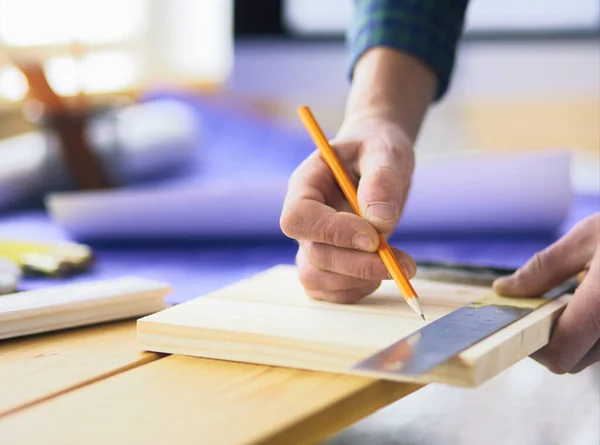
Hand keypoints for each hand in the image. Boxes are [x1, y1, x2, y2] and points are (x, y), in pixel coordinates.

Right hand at [279, 117, 416, 302]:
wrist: (378, 160)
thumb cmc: (376, 149)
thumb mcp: (384, 151)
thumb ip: (382, 179)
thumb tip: (381, 222)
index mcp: (305, 185)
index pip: (298, 218)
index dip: (332, 233)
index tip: (373, 237)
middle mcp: (304, 218)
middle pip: (313, 254)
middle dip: (359, 264)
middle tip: (404, 263)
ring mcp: (313, 243)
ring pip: (316, 279)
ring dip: (359, 281)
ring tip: (399, 266)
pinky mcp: (328, 263)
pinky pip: (330, 291)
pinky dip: (359, 290)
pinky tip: (386, 271)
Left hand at [493, 213, 599, 373]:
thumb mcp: (587, 238)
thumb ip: (544, 269)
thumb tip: (505, 290)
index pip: (561, 357)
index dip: (535, 344)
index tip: (525, 319)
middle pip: (576, 359)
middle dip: (554, 334)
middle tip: (547, 301)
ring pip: (596, 352)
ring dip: (578, 331)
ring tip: (581, 291)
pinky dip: (598, 326)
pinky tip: (599, 295)